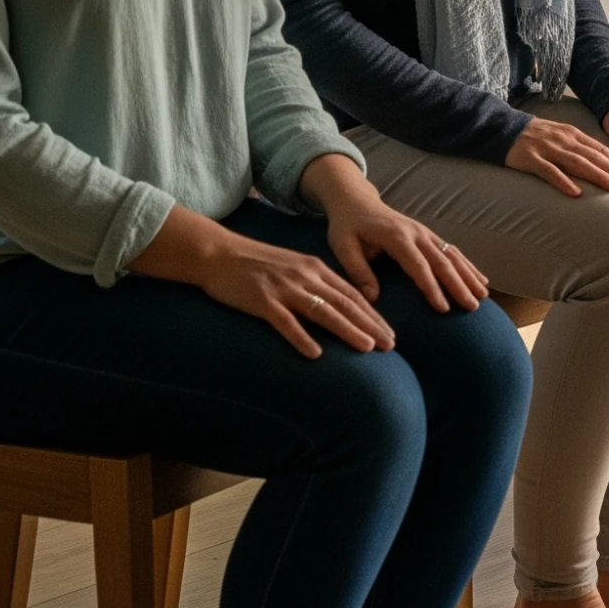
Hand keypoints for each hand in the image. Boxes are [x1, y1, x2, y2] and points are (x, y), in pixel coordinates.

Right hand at [130, 202, 396, 359]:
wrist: (218, 253)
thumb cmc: (256, 264)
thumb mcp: (294, 268)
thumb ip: (316, 284)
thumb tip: (340, 307)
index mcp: (315, 268)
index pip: (352, 295)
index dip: (373, 315)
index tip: (390, 334)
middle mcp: (304, 277)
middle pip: (344, 303)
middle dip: (370, 325)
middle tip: (390, 345)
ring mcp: (283, 288)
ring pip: (322, 311)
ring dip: (347, 330)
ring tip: (366, 348)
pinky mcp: (261, 300)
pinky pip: (284, 322)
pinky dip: (301, 337)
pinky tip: (315, 354)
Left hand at [300, 153, 487, 316]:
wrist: (356, 202)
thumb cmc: (347, 227)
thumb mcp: (343, 247)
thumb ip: (357, 271)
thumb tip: (373, 299)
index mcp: (396, 237)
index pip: (418, 266)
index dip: (432, 288)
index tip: (443, 309)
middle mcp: (417, 233)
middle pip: (443, 261)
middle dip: (459, 285)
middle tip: (472, 307)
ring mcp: (426, 233)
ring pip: (453, 255)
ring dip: (469, 276)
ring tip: (483, 296)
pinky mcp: (429, 236)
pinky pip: (453, 251)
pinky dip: (468, 266)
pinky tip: (480, 280)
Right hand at [505, 115, 608, 196]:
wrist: (503, 128)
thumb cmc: (536, 136)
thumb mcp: (561, 136)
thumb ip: (579, 148)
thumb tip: (602, 164)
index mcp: (573, 134)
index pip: (601, 150)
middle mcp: (563, 140)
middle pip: (593, 157)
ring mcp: (547, 149)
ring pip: (577, 163)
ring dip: (597, 175)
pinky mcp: (531, 159)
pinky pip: (549, 172)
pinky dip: (563, 182)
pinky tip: (575, 193)